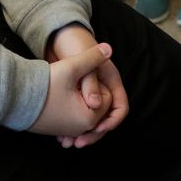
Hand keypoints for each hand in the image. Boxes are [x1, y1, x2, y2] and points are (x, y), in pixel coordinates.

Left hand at [46, 27, 128, 147]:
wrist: (59, 37)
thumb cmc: (75, 46)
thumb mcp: (83, 65)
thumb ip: (90, 85)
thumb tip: (96, 105)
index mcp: (111, 81)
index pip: (121, 107)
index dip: (112, 121)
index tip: (97, 129)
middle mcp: (104, 89)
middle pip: (105, 118)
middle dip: (93, 133)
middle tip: (79, 143)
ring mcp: (91, 93)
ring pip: (91, 120)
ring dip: (81, 133)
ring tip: (66, 143)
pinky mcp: (77, 96)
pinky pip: (79, 116)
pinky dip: (71, 127)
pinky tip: (59, 134)